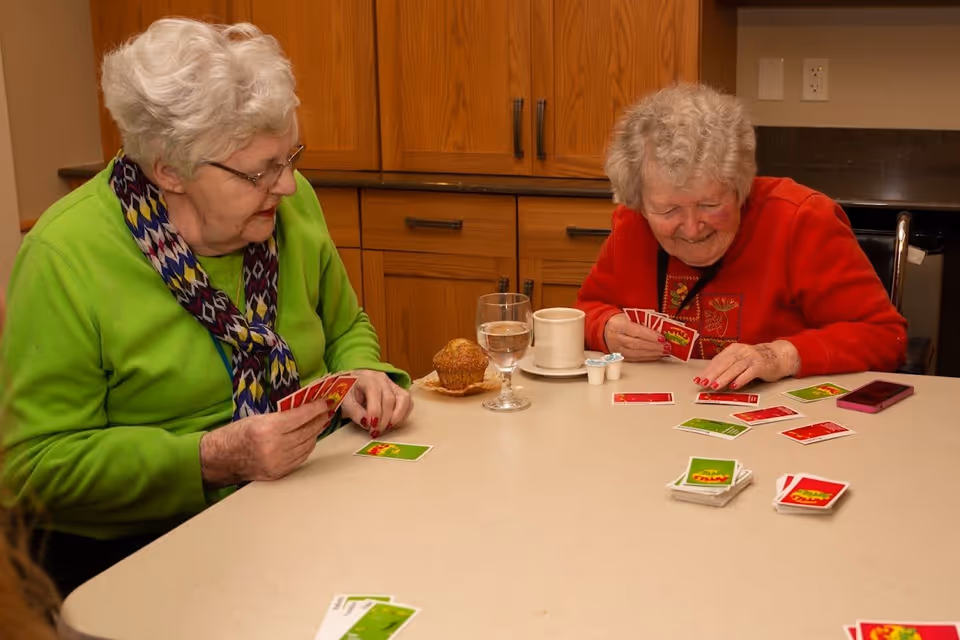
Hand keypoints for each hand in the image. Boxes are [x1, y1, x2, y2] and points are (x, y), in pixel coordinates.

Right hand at [199, 400, 329, 486]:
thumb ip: (282, 415)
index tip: (324, 402)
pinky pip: (301, 457)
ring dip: (315, 433)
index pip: (300, 417)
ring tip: (319, 423)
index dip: (315, 408)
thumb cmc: (237, 434)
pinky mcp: (279, 473)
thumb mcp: (258, 418)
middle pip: (307, 431)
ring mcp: (278, 462)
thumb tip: (305, 408)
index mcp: (268, 429)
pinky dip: (308, 446)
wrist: (221, 459)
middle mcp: (274, 447)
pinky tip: (309, 438)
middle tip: (325, 411)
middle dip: (319, 420)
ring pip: (307, 445)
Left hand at [340, 370, 413, 438]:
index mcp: (368, 379)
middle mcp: (383, 379)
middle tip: (377, 432)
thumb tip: (366, 423)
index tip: (371, 427)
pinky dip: (404, 414)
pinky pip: (408, 401)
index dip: (374, 412)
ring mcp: (393, 384)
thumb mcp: (345, 400)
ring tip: (388, 428)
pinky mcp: (400, 391)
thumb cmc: (349, 392)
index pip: (375, 393)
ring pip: (404, 398)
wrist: (354, 382)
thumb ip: (354, 411)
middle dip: (384, 419)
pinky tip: (394, 423)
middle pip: (390, 399)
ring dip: (398, 417)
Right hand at [603, 313, 670, 361]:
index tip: (662, 338)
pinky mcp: (619, 356)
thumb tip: (659, 330)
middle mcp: (615, 338)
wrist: (604, 328)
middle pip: (636, 344)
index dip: (650, 336)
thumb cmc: (619, 321)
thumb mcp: (628, 317)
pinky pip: (634, 359)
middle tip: (666, 347)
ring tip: (663, 352)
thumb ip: (642, 322)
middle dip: (653, 346)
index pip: (636, 331)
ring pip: (635, 353)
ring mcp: (616, 349)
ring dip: (652, 353)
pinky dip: (647, 357)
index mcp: (617, 325)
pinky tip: (655, 356)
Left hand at [695, 341, 799, 390]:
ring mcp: (751, 358)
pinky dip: (741, 379)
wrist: (779, 356)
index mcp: (733, 349)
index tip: (698, 379)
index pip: (717, 360)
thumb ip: (726, 367)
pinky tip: (734, 386)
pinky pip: (749, 373)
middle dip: (712, 374)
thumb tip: (709, 378)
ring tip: (715, 386)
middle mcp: (741, 351)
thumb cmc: (755, 360)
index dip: (707, 370)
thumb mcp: (739, 360)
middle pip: (724, 363)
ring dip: (724, 377)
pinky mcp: (761, 366)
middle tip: (703, 383)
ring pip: (735, 368)